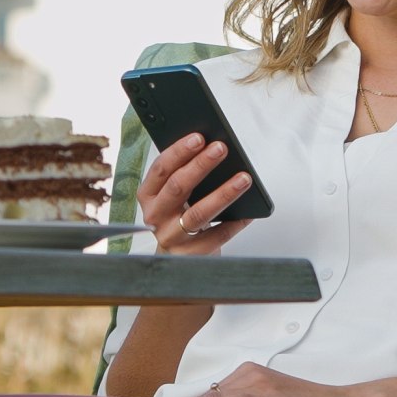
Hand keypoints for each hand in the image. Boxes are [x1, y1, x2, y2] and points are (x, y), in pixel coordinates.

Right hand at [140, 132, 254, 254]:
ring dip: (223, 193)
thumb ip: (182, 176)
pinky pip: (218, 235)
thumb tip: (211, 150)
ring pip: (199, 212)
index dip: (179, 152)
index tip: (199, 137)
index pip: (161, 169)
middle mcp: (156, 216)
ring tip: (243, 178)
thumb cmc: (177, 218)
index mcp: (148, 196)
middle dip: (201, 165)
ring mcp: (172, 237)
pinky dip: (235, 222)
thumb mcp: (171, 197)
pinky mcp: (191, 254)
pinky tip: (248, 212)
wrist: (176, 260)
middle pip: (178, 187)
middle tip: (221, 149)